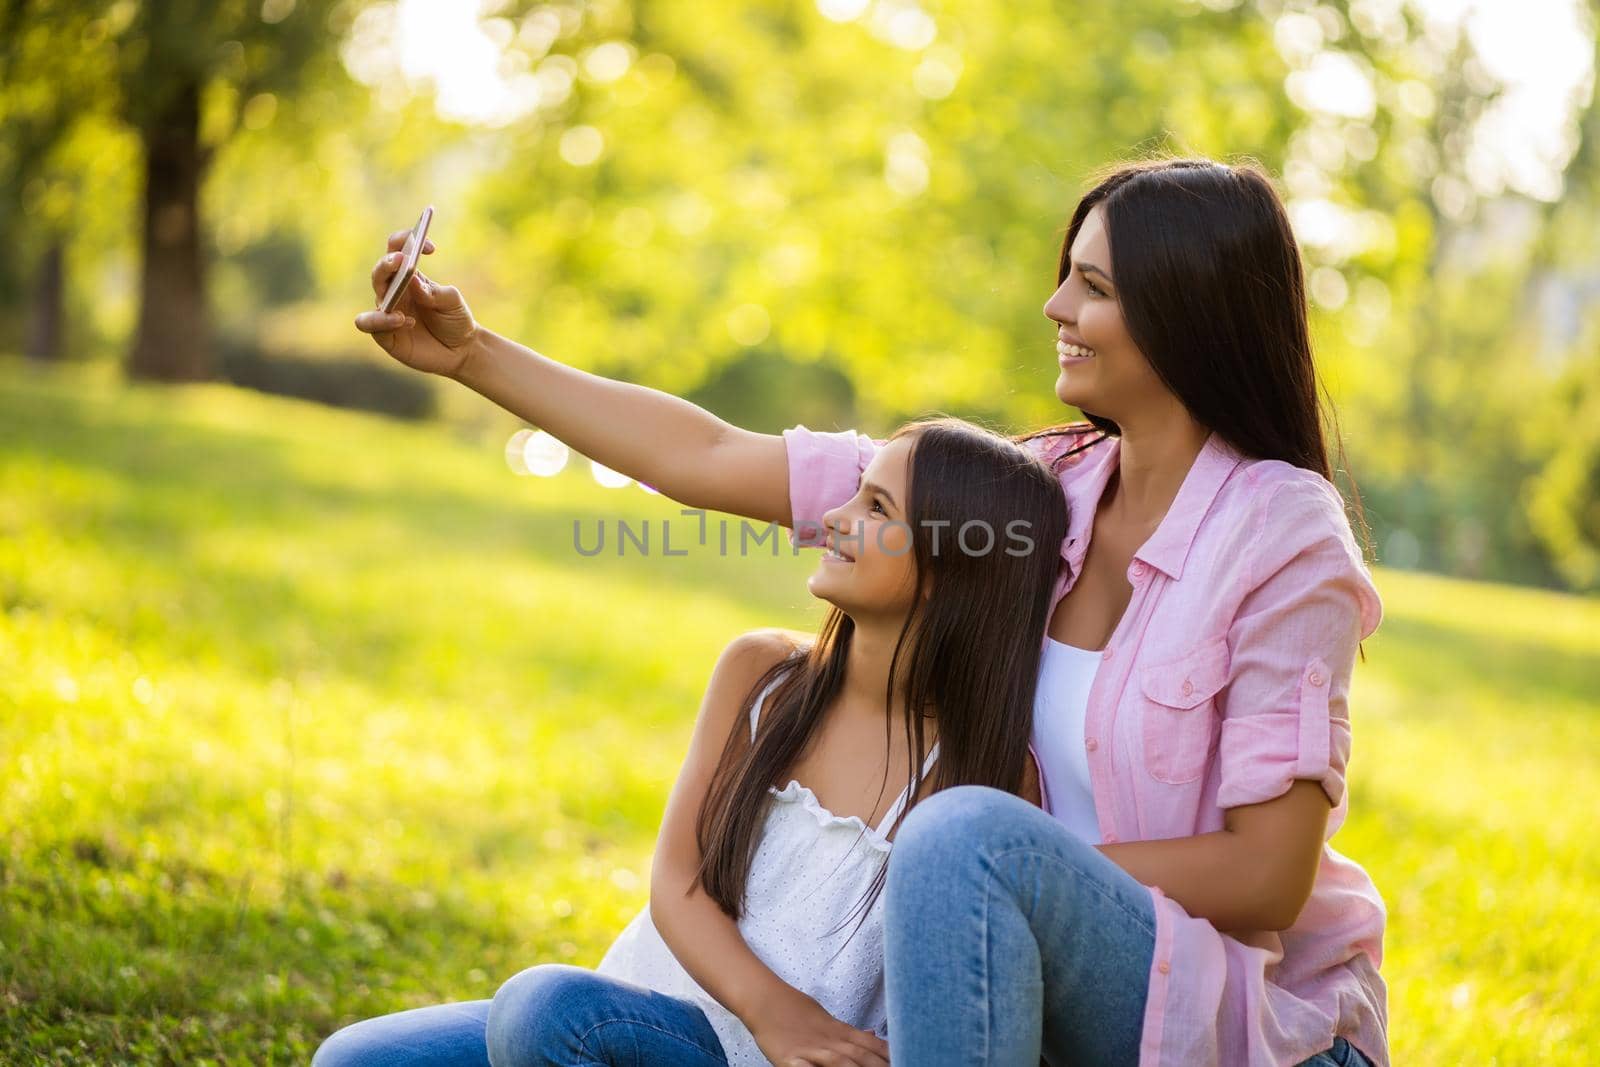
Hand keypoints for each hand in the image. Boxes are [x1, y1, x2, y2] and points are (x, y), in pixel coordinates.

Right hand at [354, 225, 480, 377]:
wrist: (461, 351)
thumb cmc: (455, 320)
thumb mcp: (452, 302)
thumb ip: (435, 292)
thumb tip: (413, 282)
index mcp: (408, 276)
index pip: (396, 249)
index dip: (406, 240)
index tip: (430, 246)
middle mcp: (394, 292)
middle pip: (380, 271)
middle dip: (388, 263)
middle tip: (402, 259)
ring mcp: (388, 313)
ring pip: (375, 298)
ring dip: (384, 292)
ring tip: (403, 294)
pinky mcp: (386, 336)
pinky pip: (373, 325)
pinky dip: (385, 321)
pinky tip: (406, 321)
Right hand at [746, 987, 888, 1066]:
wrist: (766, 1000)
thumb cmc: (796, 1011)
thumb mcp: (828, 1020)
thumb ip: (851, 1033)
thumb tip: (874, 1035)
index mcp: (841, 1032)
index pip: (873, 1046)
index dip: (890, 1055)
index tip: (911, 1057)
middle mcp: (831, 1042)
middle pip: (862, 1058)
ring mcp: (812, 1051)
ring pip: (842, 1064)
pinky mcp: (791, 1060)